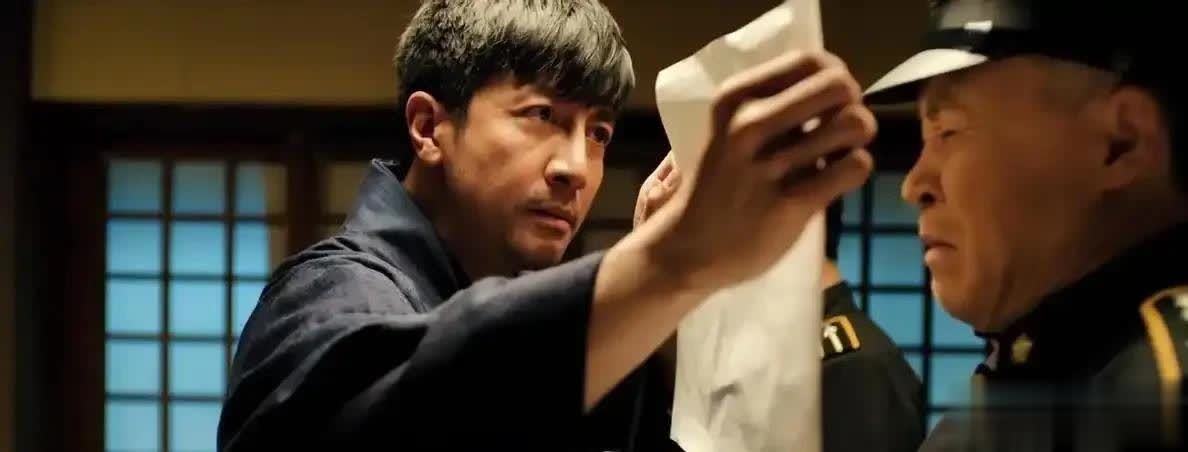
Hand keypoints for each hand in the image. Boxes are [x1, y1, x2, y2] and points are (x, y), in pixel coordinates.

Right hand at [632, 50, 874, 290]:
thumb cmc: (721, 184)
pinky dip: (855, 170)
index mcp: (734, 99)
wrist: (690, 247)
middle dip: (852, 105)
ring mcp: (768, 166)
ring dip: (857, 140)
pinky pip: (854, 167)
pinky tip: (835, 180)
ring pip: (854, 124)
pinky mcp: (790, 203)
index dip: (834, 77)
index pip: (810, 60)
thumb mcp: (731, 130)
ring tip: (837, 155)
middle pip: (838, 86)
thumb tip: (839, 87)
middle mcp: (748, 125)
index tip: (827, 103)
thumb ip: (776, 105)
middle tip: (837, 130)